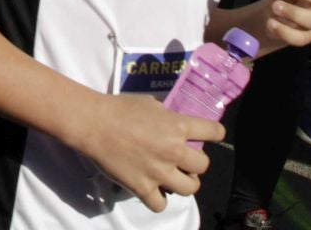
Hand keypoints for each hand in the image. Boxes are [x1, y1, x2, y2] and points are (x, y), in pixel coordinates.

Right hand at [72, 92, 218, 212]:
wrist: (94, 124)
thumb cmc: (120, 108)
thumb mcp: (151, 105)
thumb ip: (167, 117)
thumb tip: (173, 123)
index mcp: (178, 126)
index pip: (213, 131)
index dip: (215, 133)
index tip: (214, 134)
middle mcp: (174, 151)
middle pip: (203, 166)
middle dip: (196, 163)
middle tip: (186, 160)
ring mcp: (159, 172)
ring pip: (189, 189)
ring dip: (185, 183)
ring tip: (175, 178)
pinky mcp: (143, 188)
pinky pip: (160, 204)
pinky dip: (158, 199)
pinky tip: (154, 191)